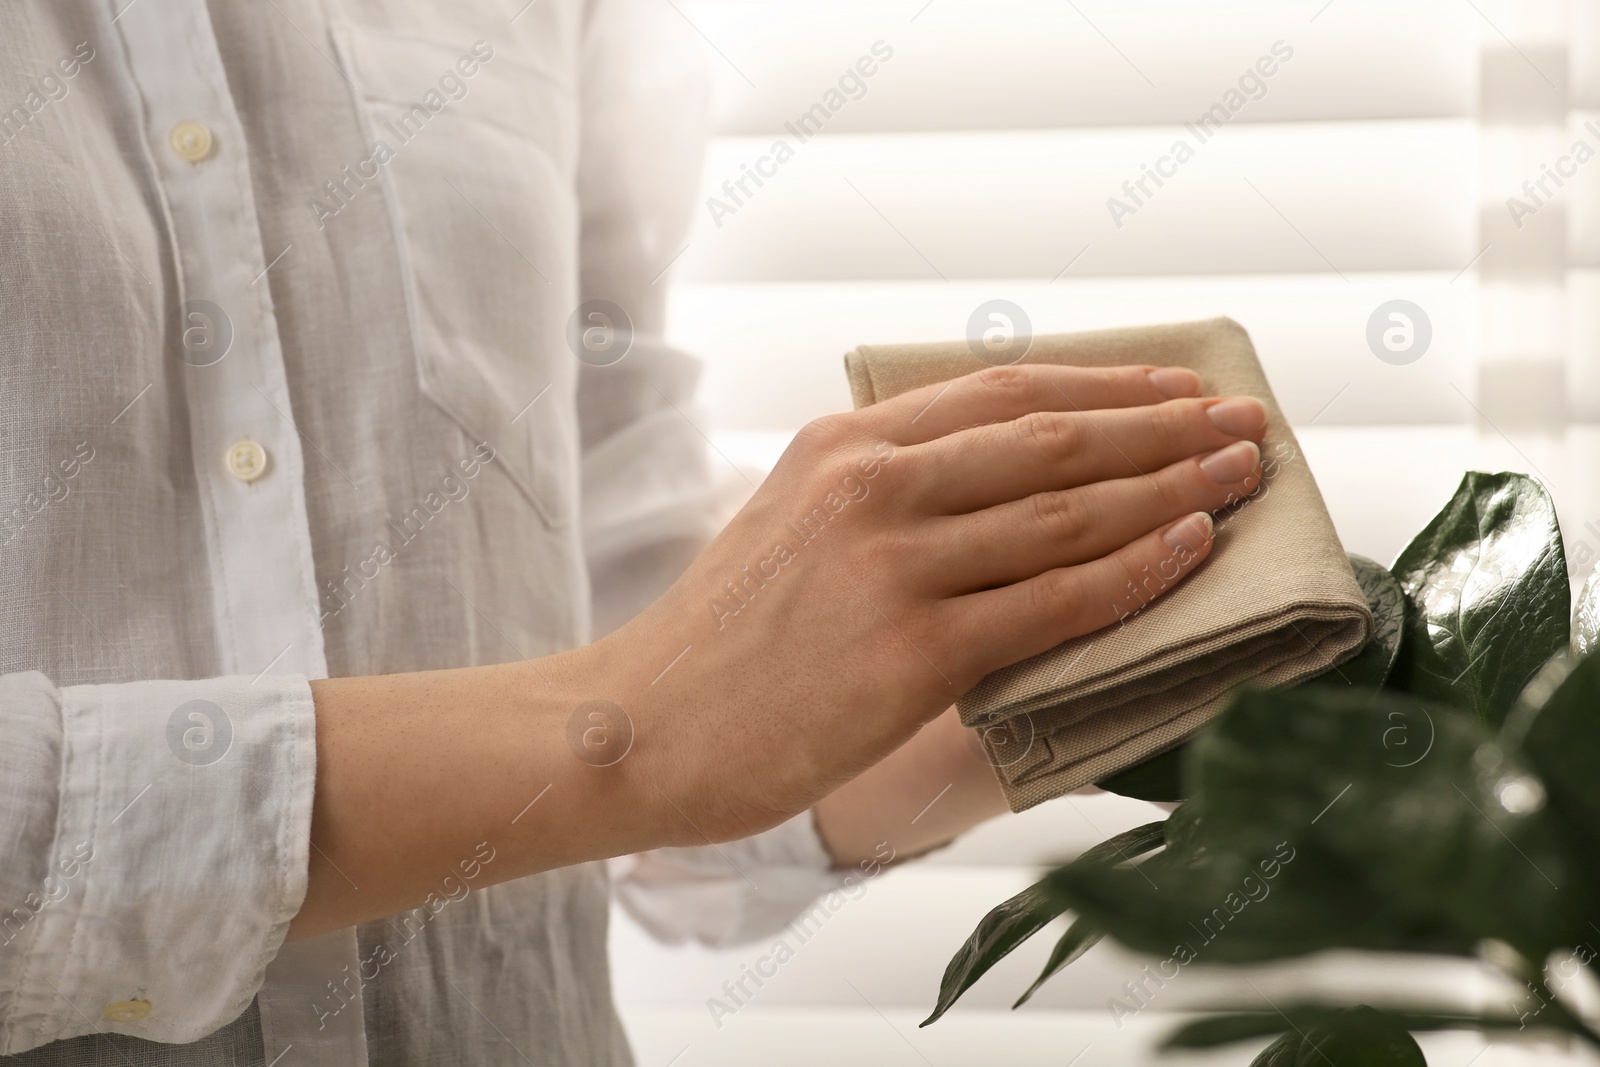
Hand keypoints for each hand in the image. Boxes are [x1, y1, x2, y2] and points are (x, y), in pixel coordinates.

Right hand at [577, 363, 1266, 843]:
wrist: (645, 728)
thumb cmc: (724, 639)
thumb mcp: (788, 518)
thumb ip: (880, 487)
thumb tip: (996, 483)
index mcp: (840, 440)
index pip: (1000, 388)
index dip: (1105, 382)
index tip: (1175, 385)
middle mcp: (870, 484)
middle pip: (1050, 438)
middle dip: (1162, 427)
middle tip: (1244, 423)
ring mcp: (891, 563)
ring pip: (1065, 511)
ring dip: (1171, 489)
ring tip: (1241, 476)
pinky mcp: (911, 649)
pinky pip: (1053, 600)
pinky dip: (1134, 572)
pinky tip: (1191, 548)